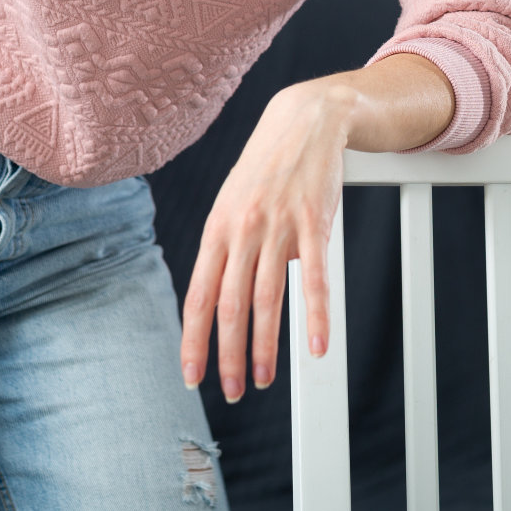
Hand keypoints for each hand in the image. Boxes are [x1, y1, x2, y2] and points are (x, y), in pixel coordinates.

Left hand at [180, 79, 356, 400]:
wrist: (304, 121)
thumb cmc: (266, 168)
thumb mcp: (232, 203)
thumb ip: (226, 249)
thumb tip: (221, 298)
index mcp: (217, 229)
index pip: (198, 296)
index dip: (193, 341)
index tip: (192, 376)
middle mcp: (242, 230)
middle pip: (230, 306)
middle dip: (229, 355)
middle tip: (234, 390)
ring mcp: (279, 226)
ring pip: (268, 298)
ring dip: (265, 346)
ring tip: (264, 378)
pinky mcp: (314, 222)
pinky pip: (314, 277)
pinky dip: (316, 315)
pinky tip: (318, 346)